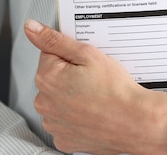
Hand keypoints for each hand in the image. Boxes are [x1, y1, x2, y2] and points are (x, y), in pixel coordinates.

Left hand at [24, 19, 166, 154]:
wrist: (135, 122)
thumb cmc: (115, 90)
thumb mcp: (88, 54)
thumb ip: (55, 40)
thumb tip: (32, 28)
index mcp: (46, 77)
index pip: (49, 54)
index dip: (71, 56)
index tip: (86, 64)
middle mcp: (44, 102)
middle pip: (52, 78)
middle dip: (69, 76)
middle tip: (93, 80)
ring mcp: (53, 123)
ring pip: (58, 100)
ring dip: (71, 97)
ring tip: (95, 97)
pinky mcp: (64, 139)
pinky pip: (65, 121)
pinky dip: (76, 117)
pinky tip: (92, 112)